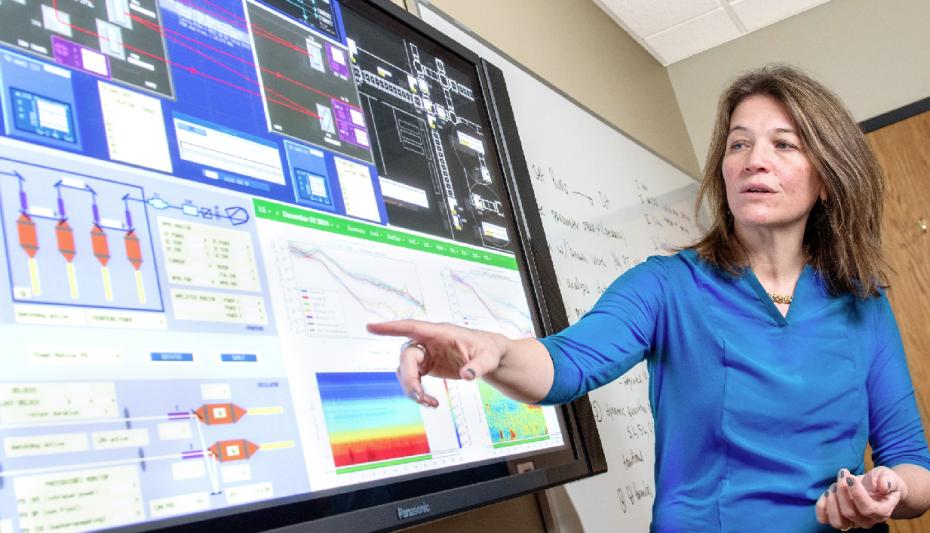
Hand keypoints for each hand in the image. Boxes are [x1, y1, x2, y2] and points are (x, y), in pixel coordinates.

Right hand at [367, 320, 508, 407]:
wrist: (490, 357)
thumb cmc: (488, 351)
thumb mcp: (488, 358)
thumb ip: (478, 366)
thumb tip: (467, 376)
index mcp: (441, 333)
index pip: (411, 327)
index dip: (390, 328)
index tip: (370, 327)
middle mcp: (429, 342)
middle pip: (407, 356)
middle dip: (409, 377)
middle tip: (418, 396)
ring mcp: (426, 354)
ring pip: (406, 370)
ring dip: (412, 388)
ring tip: (428, 403)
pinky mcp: (427, 366)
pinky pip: (413, 379)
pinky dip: (418, 393)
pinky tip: (431, 403)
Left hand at [816, 466, 906, 529]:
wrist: (876, 486)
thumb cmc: (881, 481)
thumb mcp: (888, 476)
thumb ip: (888, 480)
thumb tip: (883, 486)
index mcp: (881, 512)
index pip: (868, 509)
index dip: (857, 493)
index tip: (850, 477)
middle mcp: (866, 521)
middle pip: (849, 513)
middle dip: (842, 491)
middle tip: (842, 475)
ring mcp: (851, 521)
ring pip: (837, 521)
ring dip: (831, 501)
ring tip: (834, 485)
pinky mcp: (838, 517)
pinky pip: (824, 519)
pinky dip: (821, 506)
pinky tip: (827, 492)